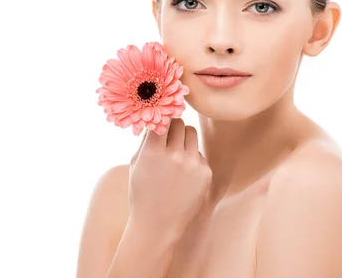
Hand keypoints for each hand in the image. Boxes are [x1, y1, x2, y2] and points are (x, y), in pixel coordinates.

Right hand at [127, 118, 212, 238]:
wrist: (158, 224)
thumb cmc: (142, 191)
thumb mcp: (136, 164)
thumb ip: (147, 140)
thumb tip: (157, 117)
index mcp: (153, 152)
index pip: (162, 119)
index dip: (161, 117)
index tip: (160, 117)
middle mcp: (175, 156)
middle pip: (179, 123)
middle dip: (172, 127)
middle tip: (167, 136)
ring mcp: (192, 164)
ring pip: (192, 133)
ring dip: (183, 138)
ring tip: (175, 152)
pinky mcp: (205, 173)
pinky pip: (198, 153)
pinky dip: (191, 157)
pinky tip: (182, 173)